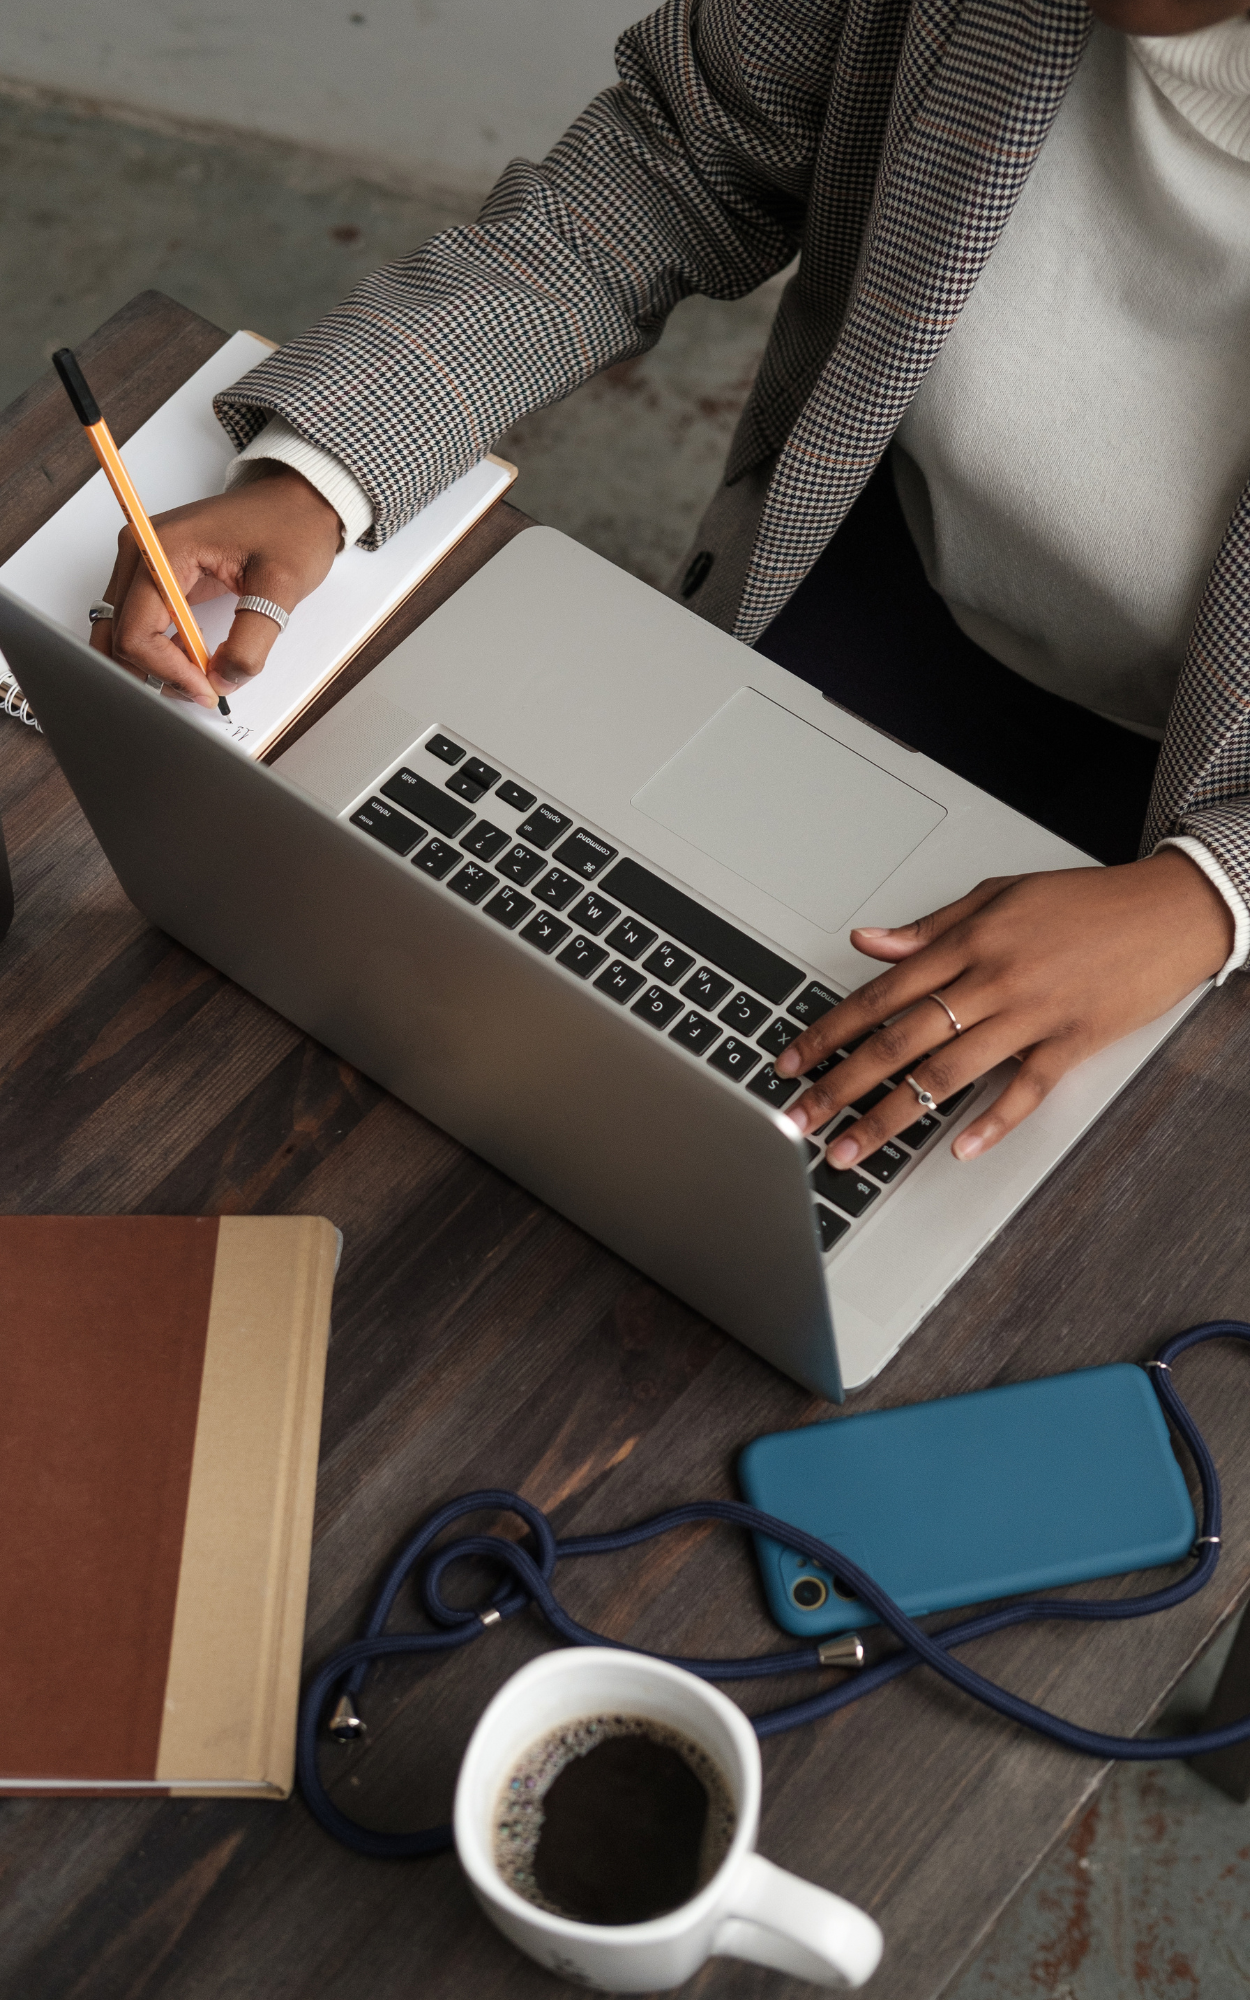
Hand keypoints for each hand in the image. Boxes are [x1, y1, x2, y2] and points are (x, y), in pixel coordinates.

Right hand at [90, 465, 341, 704]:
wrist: (297, 502)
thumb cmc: (289, 527)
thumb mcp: (281, 587)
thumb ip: (251, 642)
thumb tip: (223, 681)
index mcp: (163, 547)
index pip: (137, 632)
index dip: (168, 672)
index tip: (207, 691)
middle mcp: (141, 552)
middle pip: (120, 637)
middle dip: (159, 673)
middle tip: (205, 691)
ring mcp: (143, 563)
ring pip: (122, 634)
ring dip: (154, 667)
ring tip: (200, 678)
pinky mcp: (155, 576)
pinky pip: (139, 624)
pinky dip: (159, 652)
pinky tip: (192, 661)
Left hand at [775, 850, 1232, 1166]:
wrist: (1169, 909)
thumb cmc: (1084, 903)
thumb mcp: (997, 895)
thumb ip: (928, 927)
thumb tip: (868, 940)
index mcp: (967, 943)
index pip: (879, 995)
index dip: (829, 1033)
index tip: (793, 1062)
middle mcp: (991, 980)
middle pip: (898, 1041)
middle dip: (840, 1086)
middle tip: (800, 1119)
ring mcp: (1031, 1015)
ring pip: (946, 1074)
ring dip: (891, 1116)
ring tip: (853, 1148)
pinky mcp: (1072, 1042)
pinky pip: (1024, 1090)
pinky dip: (989, 1123)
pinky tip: (955, 1149)